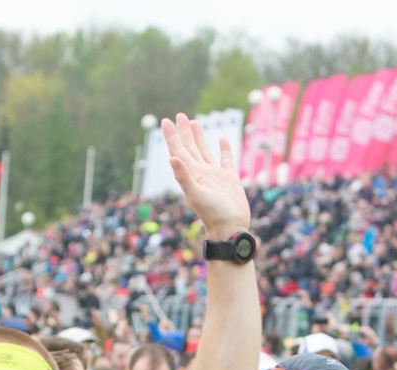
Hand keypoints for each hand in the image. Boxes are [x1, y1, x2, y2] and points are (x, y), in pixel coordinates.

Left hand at [161, 114, 249, 236]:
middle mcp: (201, 172)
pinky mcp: (229, 178)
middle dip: (184, 131)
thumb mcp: (197, 195)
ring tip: (194, 122)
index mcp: (192, 174)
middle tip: (179, 115)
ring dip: (199, 137)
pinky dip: (223, 148)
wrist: (231, 228)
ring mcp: (215, 175)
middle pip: (189, 147)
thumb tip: (172, 158)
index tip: (165, 120)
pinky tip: (222, 138)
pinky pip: (226, 159)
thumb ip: (184, 177)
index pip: (178, 150)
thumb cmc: (213, 215)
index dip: (171, 136)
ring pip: (204, 150)